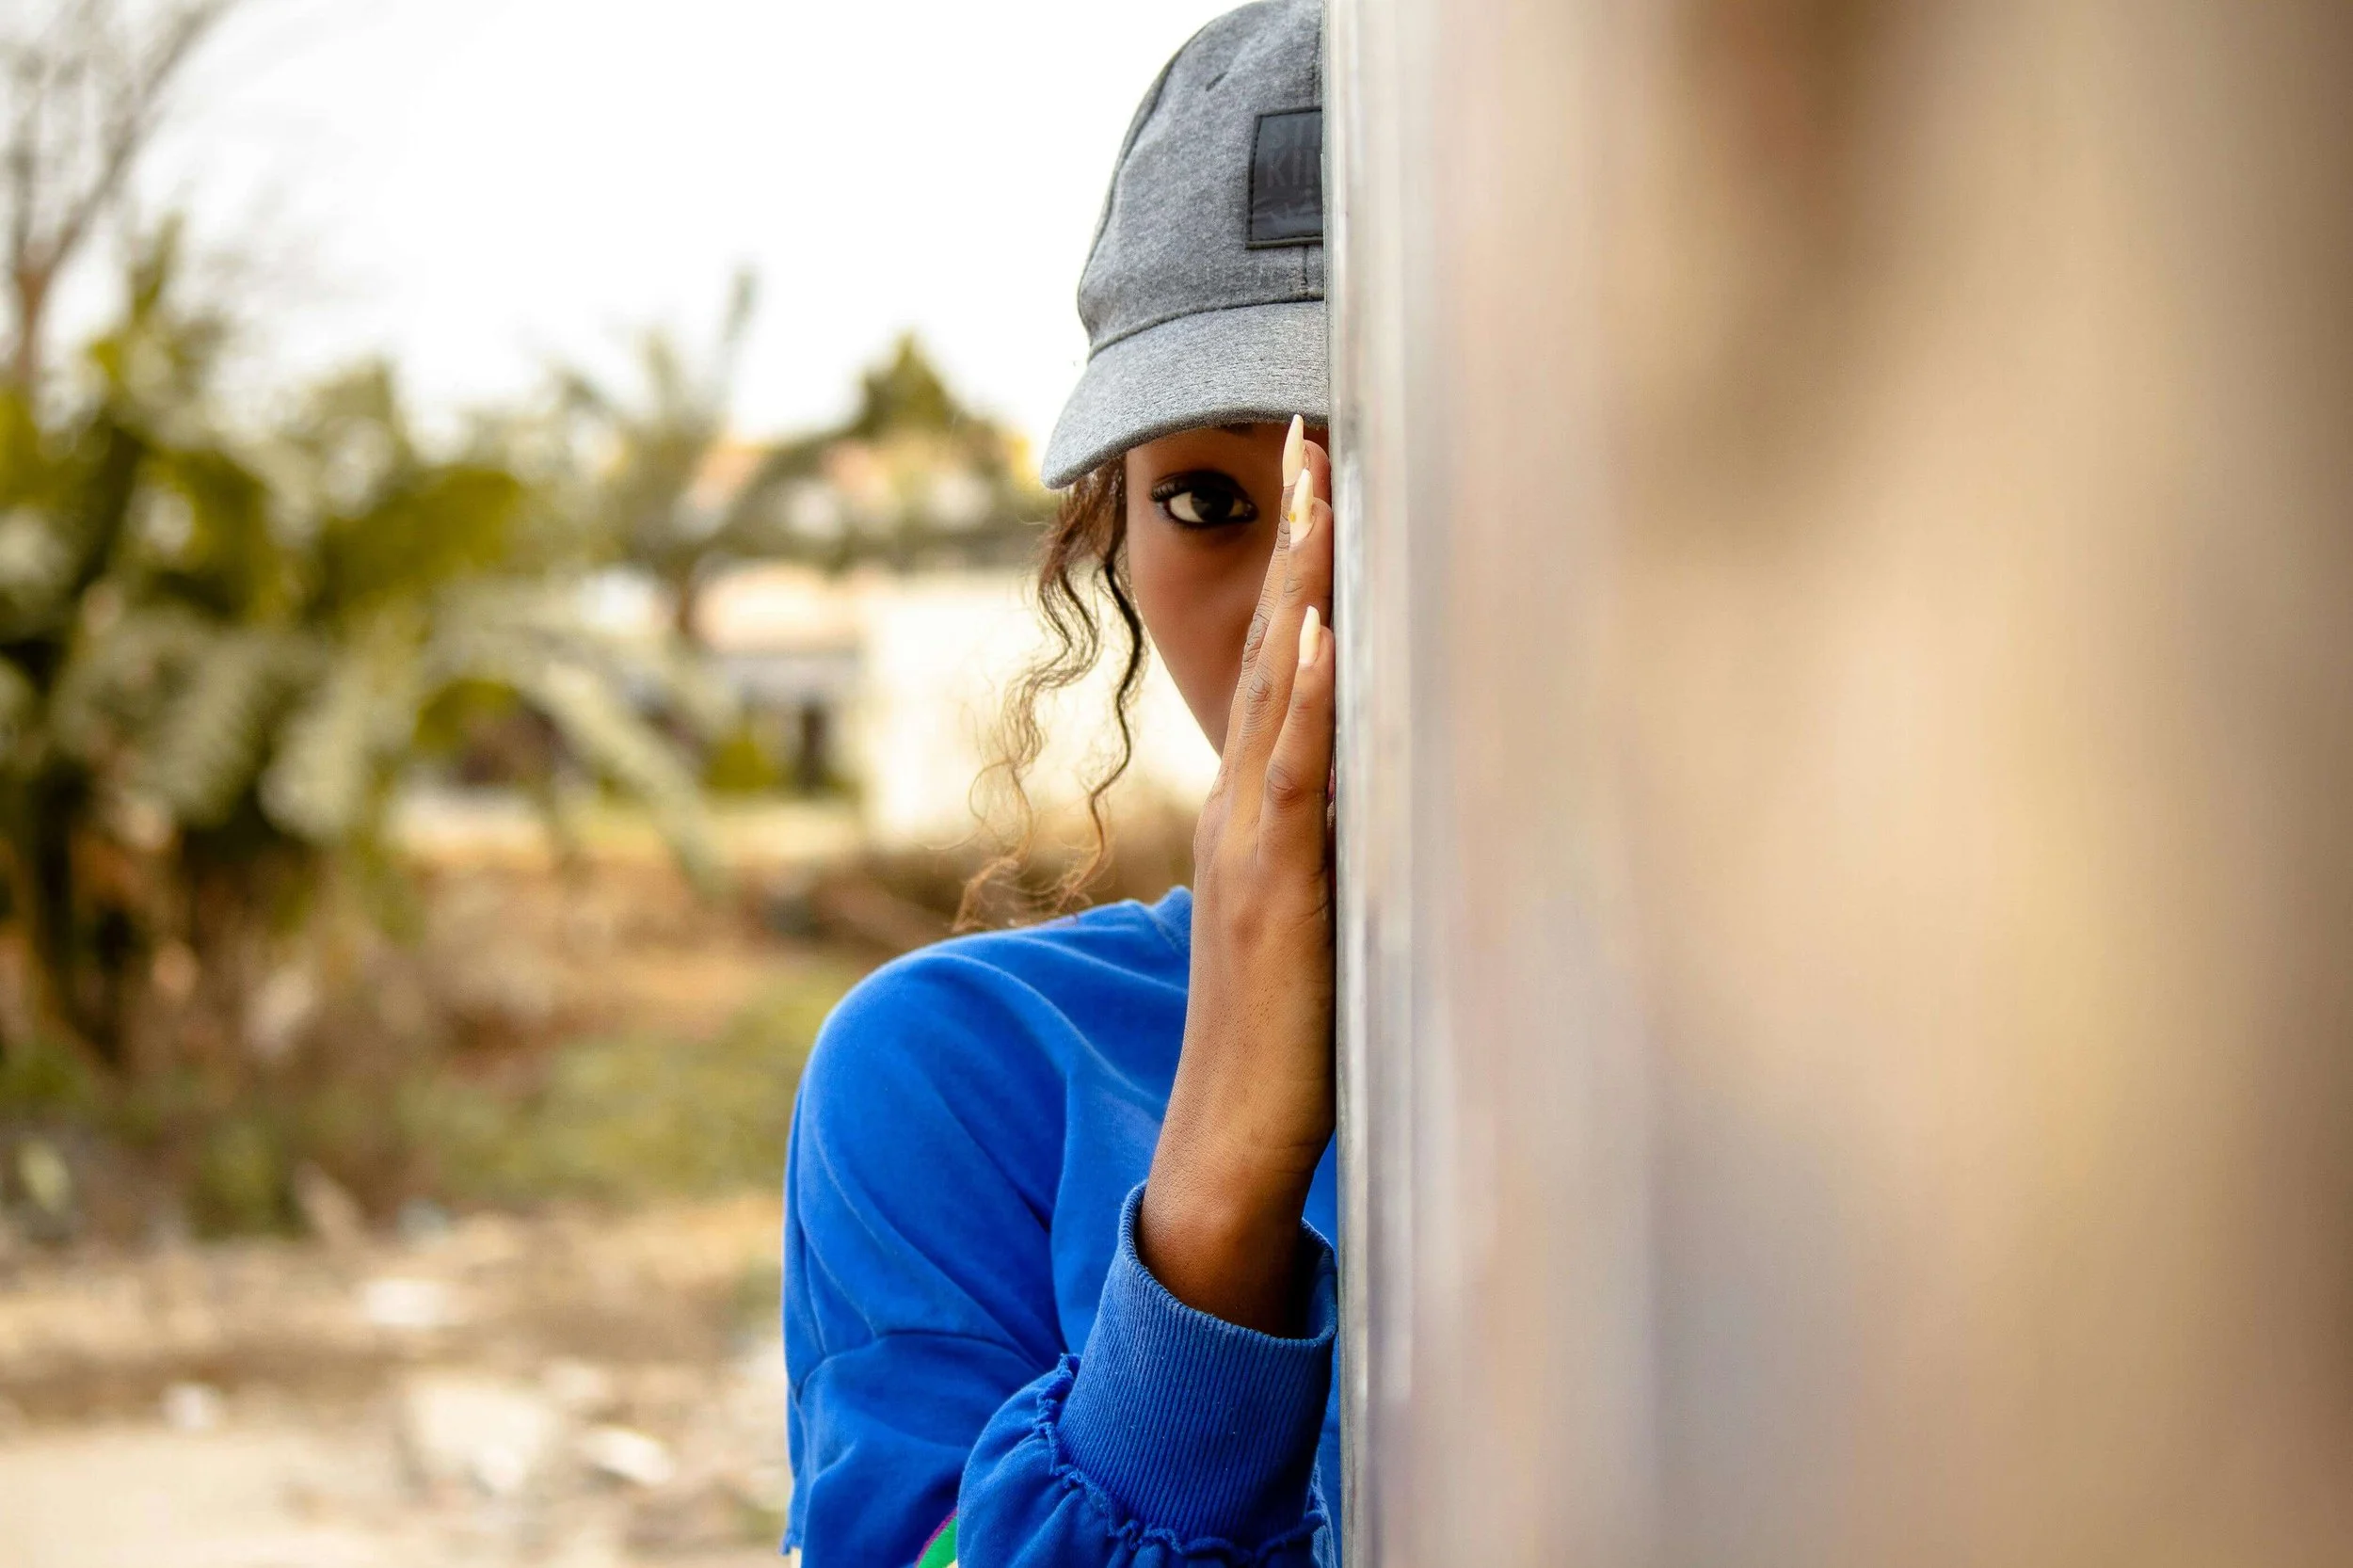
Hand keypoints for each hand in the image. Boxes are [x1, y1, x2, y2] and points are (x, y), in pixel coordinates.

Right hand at [1138, 423, 1335, 1334]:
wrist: (1229, 1137)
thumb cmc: (1282, 1031)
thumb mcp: (1313, 909)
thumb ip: (1334, 840)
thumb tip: (1391, 790)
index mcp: (1253, 803)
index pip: (1283, 657)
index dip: (1301, 563)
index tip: (1321, 474)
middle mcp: (1243, 802)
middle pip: (1276, 642)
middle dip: (1297, 533)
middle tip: (1313, 428)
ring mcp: (1253, 841)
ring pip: (1281, 686)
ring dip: (1303, 580)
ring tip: (1319, 485)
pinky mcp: (1277, 891)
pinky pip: (1294, 778)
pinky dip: (1310, 698)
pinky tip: (1327, 630)